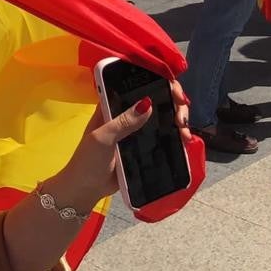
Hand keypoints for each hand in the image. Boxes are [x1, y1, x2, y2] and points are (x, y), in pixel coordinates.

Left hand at [46, 80, 191, 211]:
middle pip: (155, 100)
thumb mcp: (102, 138)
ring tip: (184, 132)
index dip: (156, 82)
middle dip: (173, 103)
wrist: (86, 188)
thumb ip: (123, 122)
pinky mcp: (143, 147)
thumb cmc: (88, 160)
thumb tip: (147, 103)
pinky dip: (175, 136)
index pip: (135, 86)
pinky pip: (163, 137)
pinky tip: (184, 140)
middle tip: (181, 117)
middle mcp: (126, 115)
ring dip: (177, 120)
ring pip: (162, 118)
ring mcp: (136, 131)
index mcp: (111, 107)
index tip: (172, 89)